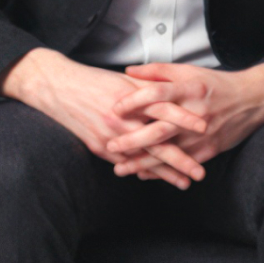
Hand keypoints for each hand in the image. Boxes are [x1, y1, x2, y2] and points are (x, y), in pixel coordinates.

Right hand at [0, 49, 204, 186]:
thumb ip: (150, 86)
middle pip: (158, 143)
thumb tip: (177, 89)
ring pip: (143, 159)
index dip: (185, 119)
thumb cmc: (95, 81)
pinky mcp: (99, 148)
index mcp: (133, 98)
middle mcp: (124, 119)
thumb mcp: (126, 79)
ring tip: (184, 183)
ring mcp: (110, 136)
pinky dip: (141, 172)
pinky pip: (125, 163)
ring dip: (164, 173)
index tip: (205, 129)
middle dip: (181, 159)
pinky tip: (155, 180)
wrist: (59, 88)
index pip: (165, 109)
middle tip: (201, 173)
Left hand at [112, 61, 263, 183]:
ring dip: (143, 162)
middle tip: (110, 145)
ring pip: (169, 151)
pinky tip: (145, 175)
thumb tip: (128, 70)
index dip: (134, 101)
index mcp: (189, 89)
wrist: (254, 100)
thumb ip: (158, 71)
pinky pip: (183, 163)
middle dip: (133, 140)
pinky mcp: (210, 149)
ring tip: (121, 168)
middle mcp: (195, 113)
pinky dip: (164, 171)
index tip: (114, 108)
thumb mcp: (189, 71)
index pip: (157, 94)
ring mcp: (203, 134)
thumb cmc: (217, 84)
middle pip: (160, 128)